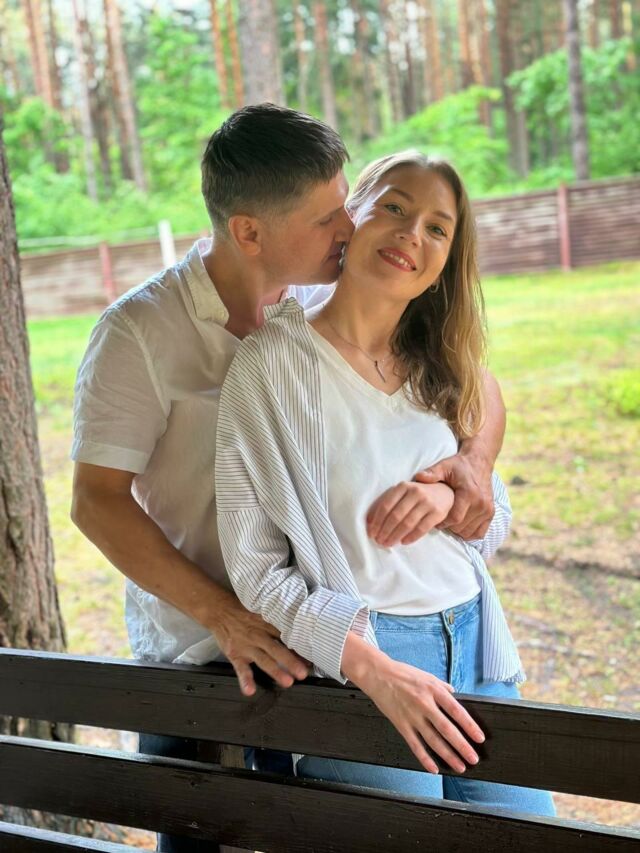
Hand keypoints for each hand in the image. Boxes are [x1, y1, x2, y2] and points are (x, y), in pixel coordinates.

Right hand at [212, 590, 309, 696]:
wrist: (219, 610)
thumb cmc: (244, 611)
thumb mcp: (262, 610)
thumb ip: (278, 621)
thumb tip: (300, 630)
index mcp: (268, 624)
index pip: (286, 636)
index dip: (299, 647)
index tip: (312, 658)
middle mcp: (259, 635)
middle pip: (277, 649)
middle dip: (291, 661)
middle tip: (304, 673)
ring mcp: (247, 646)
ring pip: (263, 660)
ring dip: (275, 671)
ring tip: (287, 682)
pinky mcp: (235, 655)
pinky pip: (240, 669)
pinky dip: (245, 680)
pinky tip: (249, 690)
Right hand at [342, 634, 483, 773]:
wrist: (378, 675)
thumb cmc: (403, 674)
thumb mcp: (427, 676)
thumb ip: (442, 687)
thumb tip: (455, 696)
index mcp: (433, 690)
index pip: (456, 711)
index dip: (469, 725)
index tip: (479, 737)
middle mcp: (424, 704)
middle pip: (446, 729)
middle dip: (462, 745)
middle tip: (473, 758)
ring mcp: (412, 716)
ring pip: (433, 740)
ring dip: (448, 755)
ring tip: (460, 766)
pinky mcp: (401, 725)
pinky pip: (415, 745)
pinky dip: (425, 758)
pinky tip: (434, 768)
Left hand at [366, 482, 454, 546]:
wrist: (444, 492)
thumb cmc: (417, 495)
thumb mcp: (403, 492)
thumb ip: (388, 502)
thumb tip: (369, 521)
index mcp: (403, 486)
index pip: (386, 505)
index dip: (377, 521)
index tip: (371, 532)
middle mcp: (415, 492)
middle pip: (396, 516)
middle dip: (385, 531)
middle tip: (379, 541)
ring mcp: (428, 502)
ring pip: (408, 523)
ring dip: (395, 536)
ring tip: (388, 543)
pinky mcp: (438, 513)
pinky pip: (422, 528)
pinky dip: (411, 537)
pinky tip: (403, 542)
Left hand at [415, 452, 493, 538]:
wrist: (479, 463)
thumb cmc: (459, 466)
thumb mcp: (444, 466)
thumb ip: (432, 473)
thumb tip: (418, 477)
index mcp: (469, 493)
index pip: (455, 518)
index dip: (443, 523)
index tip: (435, 520)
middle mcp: (481, 503)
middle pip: (461, 527)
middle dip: (449, 527)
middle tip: (442, 520)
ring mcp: (488, 509)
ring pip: (469, 532)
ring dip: (458, 531)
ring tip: (450, 522)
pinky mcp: (491, 513)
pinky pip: (480, 533)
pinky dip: (470, 533)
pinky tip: (461, 527)